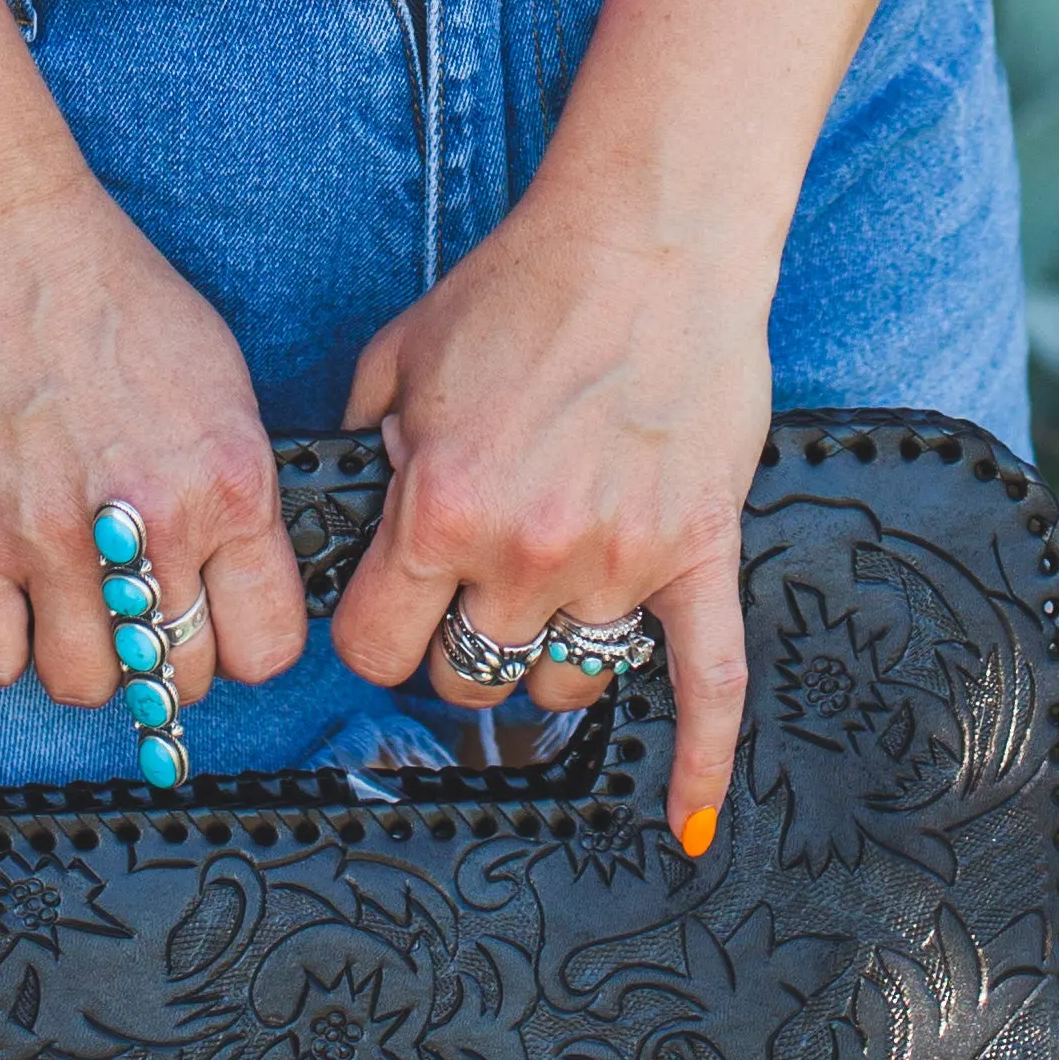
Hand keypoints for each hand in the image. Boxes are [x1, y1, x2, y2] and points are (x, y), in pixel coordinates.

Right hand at [0, 164, 311, 716]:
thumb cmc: (100, 282)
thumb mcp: (216, 373)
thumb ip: (232, 476)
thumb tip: (238, 558)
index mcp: (229, 478)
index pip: (270, 644)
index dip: (243, 642)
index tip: (219, 624)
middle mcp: (152, 520)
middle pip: (178, 677)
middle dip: (163, 655)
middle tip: (139, 609)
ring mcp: (55, 539)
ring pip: (86, 685)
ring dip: (83, 656)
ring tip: (72, 604)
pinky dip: (2, 644)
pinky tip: (10, 599)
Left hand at [329, 190, 774, 849]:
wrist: (648, 237)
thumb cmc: (524, 286)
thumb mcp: (403, 354)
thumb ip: (365, 441)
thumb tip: (348, 499)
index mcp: (440, 507)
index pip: (377, 649)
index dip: (374, 632)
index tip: (387, 608)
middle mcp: (526, 551)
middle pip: (469, 678)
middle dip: (458, 642)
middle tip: (469, 586)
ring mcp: (619, 562)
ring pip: (564, 682)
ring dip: (546, 654)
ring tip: (547, 593)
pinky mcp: (698, 553)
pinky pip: (710, 682)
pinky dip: (702, 761)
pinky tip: (691, 822)